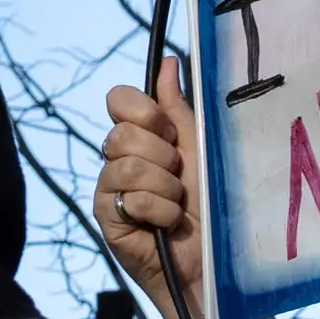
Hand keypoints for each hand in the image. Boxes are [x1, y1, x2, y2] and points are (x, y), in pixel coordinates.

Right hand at [96, 74, 206, 318]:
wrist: (212, 256)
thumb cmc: (210, 202)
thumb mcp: (199, 148)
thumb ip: (178, 109)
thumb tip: (167, 62)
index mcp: (140, 135)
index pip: (118, 99)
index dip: (143, 111)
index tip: (170, 131)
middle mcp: (118, 158)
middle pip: (121, 133)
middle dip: (162, 155)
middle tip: (179, 176)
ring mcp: (108, 189)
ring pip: (126, 165)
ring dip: (165, 187)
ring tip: (177, 203)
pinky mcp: (107, 218)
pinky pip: (130, 198)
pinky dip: (161, 211)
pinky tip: (168, 224)